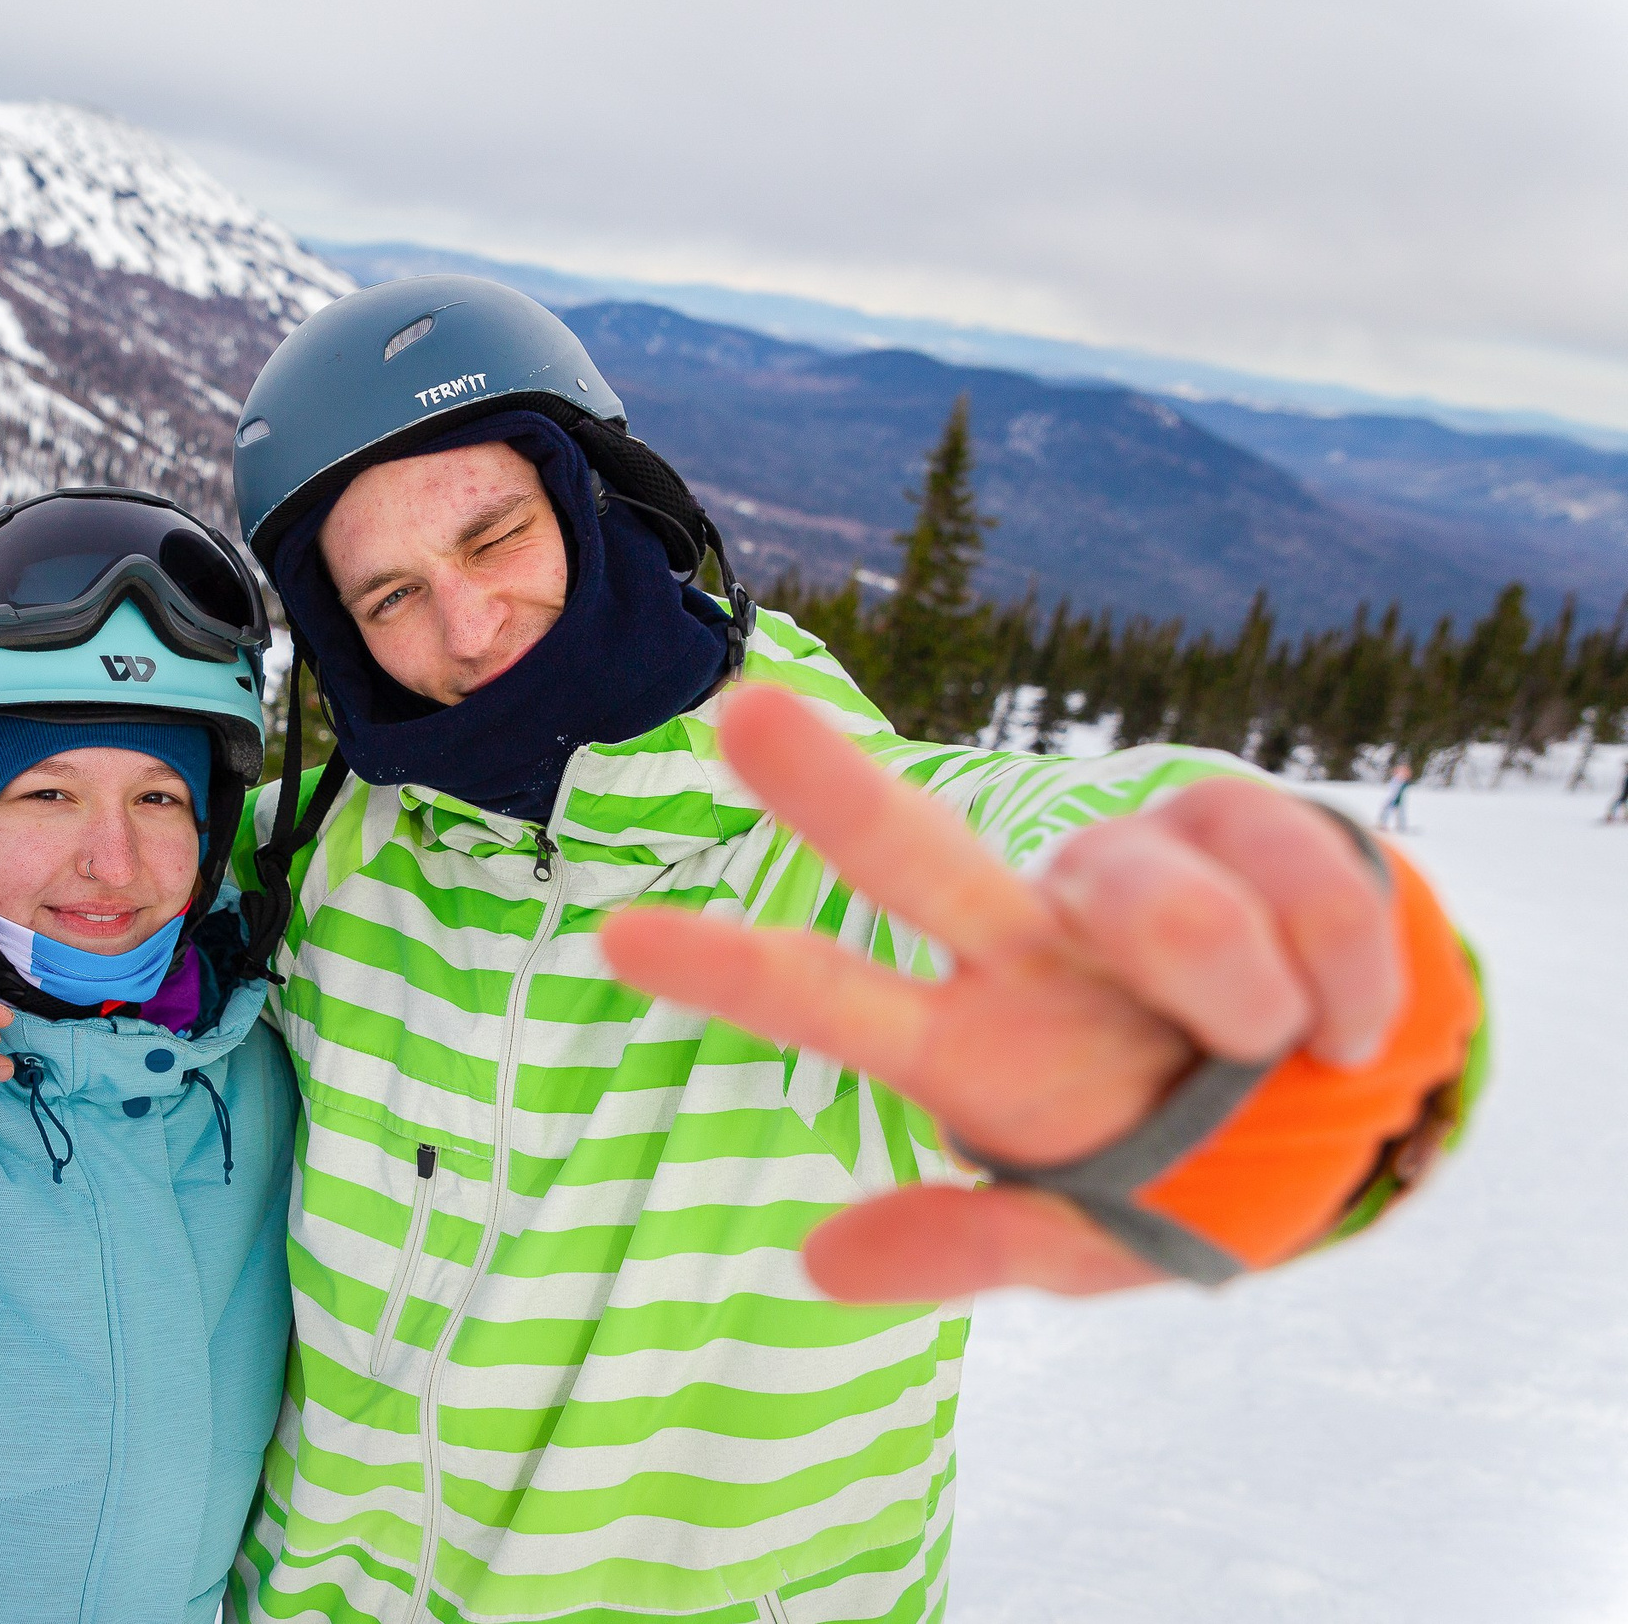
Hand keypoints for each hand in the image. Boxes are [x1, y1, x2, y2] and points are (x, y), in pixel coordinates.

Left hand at [602, 683, 1399, 1303]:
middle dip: (831, 791)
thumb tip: (813, 1267)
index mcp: (977, 1043)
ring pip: (1148, 896)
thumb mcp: (1093, 1240)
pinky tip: (1347, 1023)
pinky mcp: (1250, 827)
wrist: (1366, 1119)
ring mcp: (1132, 876)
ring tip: (1273, 1050)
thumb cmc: (1193, 1175)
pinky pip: (1295, 881)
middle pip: (914, 855)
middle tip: (741, 716)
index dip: (733, 971)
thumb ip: (975, 1243)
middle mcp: (1028, 939)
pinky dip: (1337, 974)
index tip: (617, 937)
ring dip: (1233, 993)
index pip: (834, 999)